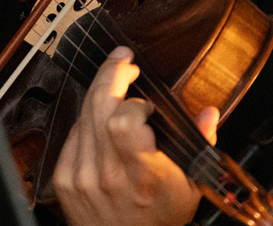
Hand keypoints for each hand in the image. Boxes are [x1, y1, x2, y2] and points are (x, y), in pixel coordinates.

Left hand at [52, 45, 219, 225]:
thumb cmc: (158, 220)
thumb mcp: (190, 189)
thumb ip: (199, 145)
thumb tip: (208, 113)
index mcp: (142, 176)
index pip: (123, 122)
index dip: (133, 103)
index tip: (147, 104)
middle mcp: (107, 174)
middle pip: (99, 106)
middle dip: (112, 74)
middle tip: (124, 62)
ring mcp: (81, 176)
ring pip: (83, 114)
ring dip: (99, 92)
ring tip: (114, 81)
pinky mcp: (64, 179)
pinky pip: (72, 132)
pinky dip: (86, 120)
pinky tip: (100, 120)